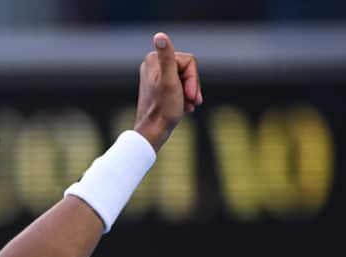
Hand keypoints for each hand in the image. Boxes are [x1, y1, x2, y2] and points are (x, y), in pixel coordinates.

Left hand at [134, 31, 202, 149]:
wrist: (153, 133)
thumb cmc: (163, 109)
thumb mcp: (169, 81)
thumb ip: (167, 58)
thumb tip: (159, 35)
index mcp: (154, 59)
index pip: (188, 61)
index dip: (193, 79)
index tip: (190, 95)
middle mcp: (152, 65)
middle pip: (186, 70)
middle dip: (192, 87)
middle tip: (191, 102)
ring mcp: (154, 77)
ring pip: (184, 79)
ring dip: (190, 93)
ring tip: (188, 107)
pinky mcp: (157, 88)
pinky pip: (178, 87)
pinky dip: (184, 97)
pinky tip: (184, 108)